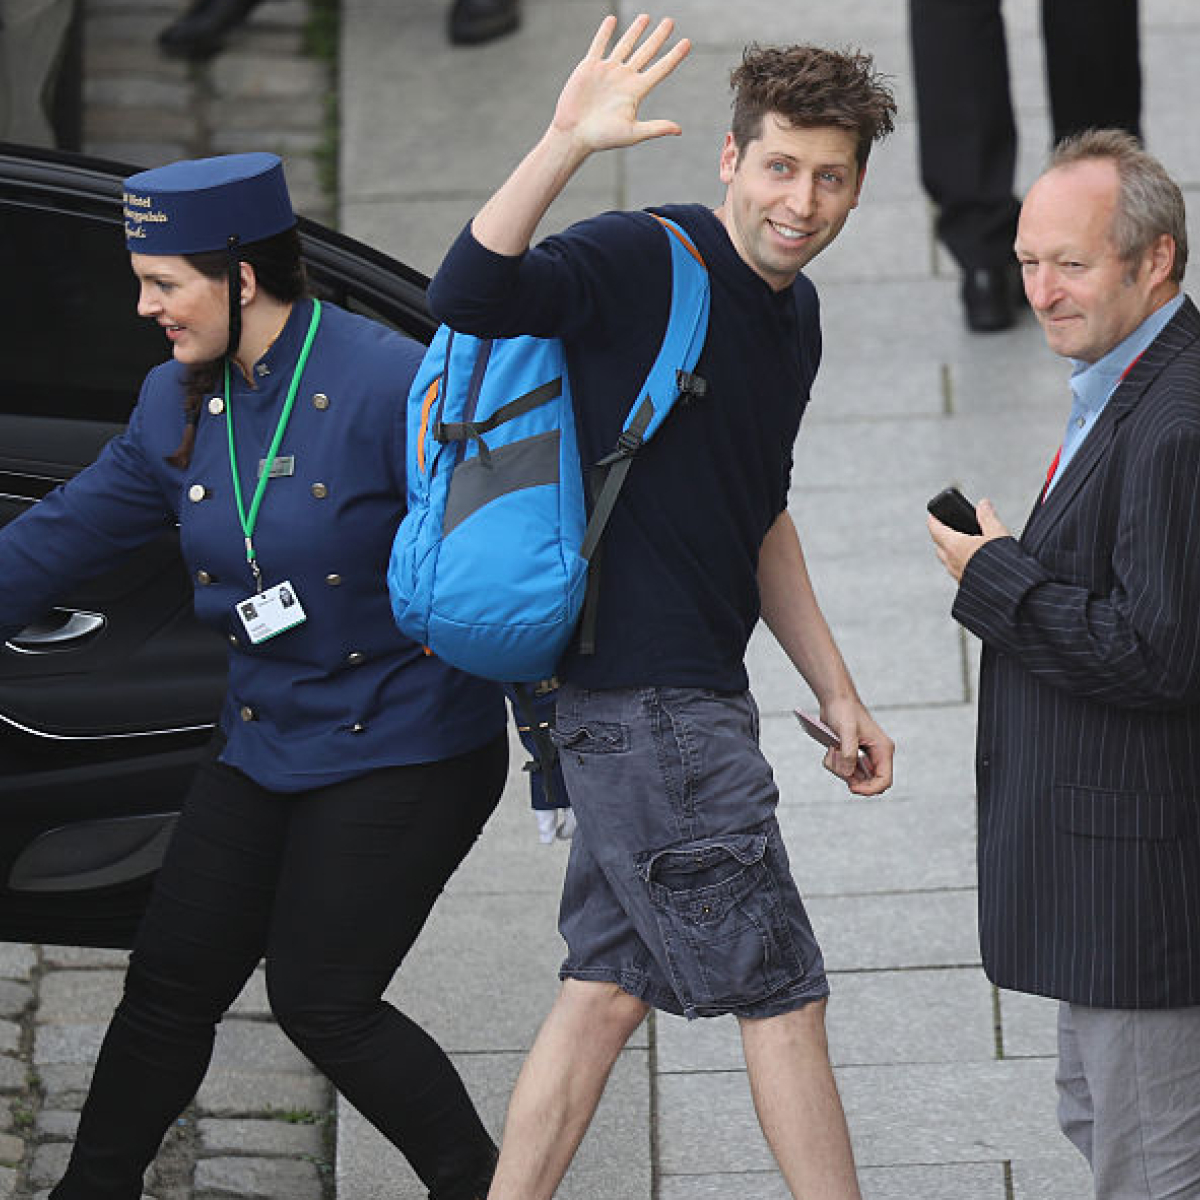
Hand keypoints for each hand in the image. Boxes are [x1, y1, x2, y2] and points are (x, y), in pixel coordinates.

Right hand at [551, 14, 690, 154]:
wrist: (574, 134)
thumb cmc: (602, 138)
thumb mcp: (632, 133)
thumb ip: (655, 128)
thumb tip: (678, 130)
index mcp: (636, 91)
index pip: (661, 69)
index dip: (674, 56)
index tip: (688, 42)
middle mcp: (624, 78)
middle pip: (646, 52)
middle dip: (659, 37)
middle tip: (670, 22)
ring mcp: (607, 71)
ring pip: (625, 45)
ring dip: (636, 31)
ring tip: (646, 17)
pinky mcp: (590, 67)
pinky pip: (599, 44)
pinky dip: (605, 32)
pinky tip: (612, 20)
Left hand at [819, 697, 894, 796]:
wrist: (835, 700)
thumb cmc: (844, 711)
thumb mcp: (846, 731)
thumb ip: (848, 753)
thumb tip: (847, 774)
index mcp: (883, 749)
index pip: (884, 780)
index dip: (870, 789)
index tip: (853, 788)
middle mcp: (877, 754)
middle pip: (870, 783)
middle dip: (852, 780)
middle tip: (839, 768)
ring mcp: (865, 755)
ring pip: (855, 778)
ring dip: (840, 770)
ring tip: (832, 751)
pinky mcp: (853, 754)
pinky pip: (845, 770)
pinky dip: (835, 764)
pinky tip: (831, 749)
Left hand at [928, 498, 1009, 582]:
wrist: (1006, 590)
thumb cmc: (1000, 563)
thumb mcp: (996, 532)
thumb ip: (987, 517)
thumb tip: (983, 504)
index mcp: (954, 545)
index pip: (935, 528)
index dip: (933, 519)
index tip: (933, 514)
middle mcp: (951, 561)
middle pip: (938, 544)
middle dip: (941, 534)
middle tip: (947, 527)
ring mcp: (956, 573)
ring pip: (946, 559)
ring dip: (949, 550)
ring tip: (961, 544)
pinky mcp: (964, 584)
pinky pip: (955, 570)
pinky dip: (958, 562)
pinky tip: (971, 561)